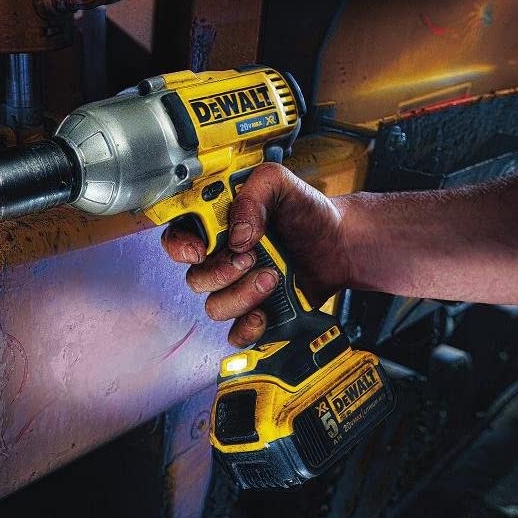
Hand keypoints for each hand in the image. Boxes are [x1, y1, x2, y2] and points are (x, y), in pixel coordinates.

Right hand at [161, 163, 350, 346]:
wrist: (341, 244)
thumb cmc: (307, 212)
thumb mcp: (280, 183)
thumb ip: (253, 194)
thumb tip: (237, 234)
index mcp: (216, 227)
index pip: (177, 238)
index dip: (178, 247)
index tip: (198, 250)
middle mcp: (220, 259)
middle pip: (195, 278)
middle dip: (221, 271)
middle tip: (251, 257)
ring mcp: (236, 289)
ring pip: (215, 307)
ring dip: (242, 295)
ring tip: (273, 276)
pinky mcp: (254, 312)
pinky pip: (235, 333)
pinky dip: (247, 328)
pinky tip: (265, 313)